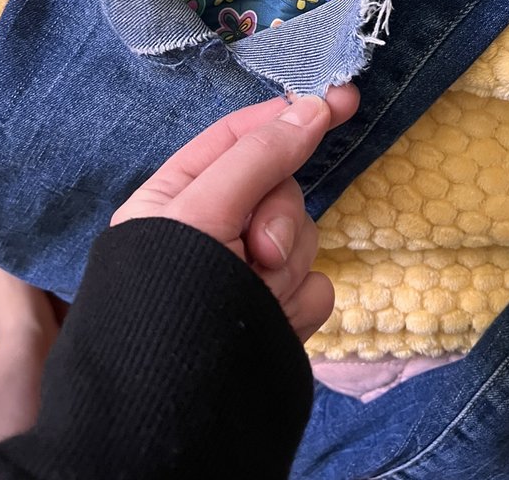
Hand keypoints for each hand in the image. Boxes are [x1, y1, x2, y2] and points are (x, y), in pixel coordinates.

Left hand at [111, 85, 359, 341]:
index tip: (342, 99)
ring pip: (303, 240)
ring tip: (251, 295)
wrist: (172, 410)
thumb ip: (258, 158)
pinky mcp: (276, 313)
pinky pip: (315, 288)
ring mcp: (249, 273)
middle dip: (278, 220)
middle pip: (281, 190)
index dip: (290, 114)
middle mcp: (216, 228)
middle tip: (256, 252)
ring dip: (284, 268)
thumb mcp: (201, 211)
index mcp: (182, 194)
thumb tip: (313, 106)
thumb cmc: (166, 294)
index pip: (241, 138)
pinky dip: (296, 306)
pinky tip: (268, 321)